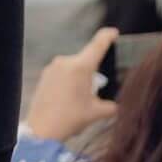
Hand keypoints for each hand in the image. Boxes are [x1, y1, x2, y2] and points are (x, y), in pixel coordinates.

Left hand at [24, 29, 118, 143]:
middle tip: (94, 92)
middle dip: (93, 73)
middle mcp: (66, 61)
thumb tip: (119, 105)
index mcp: (81, 66)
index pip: (98, 44)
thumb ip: (112, 105)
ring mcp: (53, 67)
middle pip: (86, 60)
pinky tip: (67, 100)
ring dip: (80, 79)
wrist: (42, 129)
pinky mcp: (44, 75)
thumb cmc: (71, 119)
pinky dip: (68, 83)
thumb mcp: (97, 113)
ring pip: (74, 68)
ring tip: (79, 100)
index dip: (108, 36)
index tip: (114, 32)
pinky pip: (62, 74)